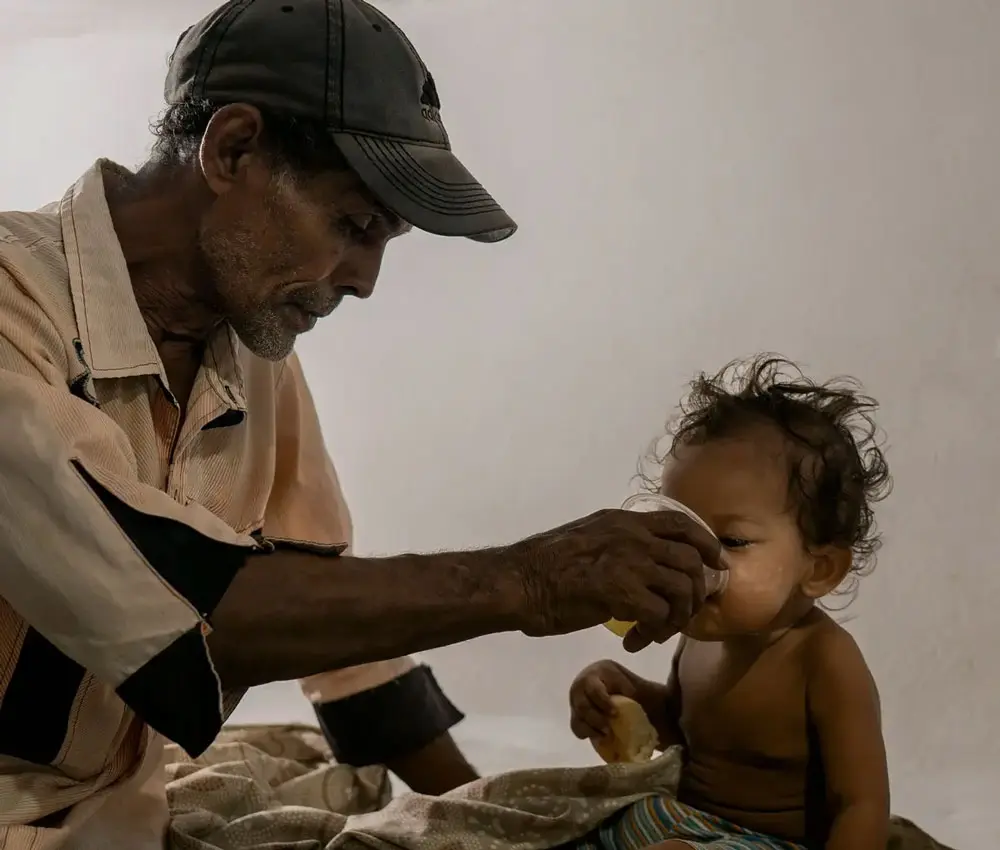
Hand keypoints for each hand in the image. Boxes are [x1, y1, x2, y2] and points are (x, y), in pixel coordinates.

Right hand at [513, 507, 722, 648]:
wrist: (517, 582)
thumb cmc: (544, 566)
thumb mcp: (589, 540)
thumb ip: (619, 545)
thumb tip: (643, 563)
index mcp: (624, 521)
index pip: (681, 523)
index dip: (706, 544)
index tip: (715, 565)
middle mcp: (632, 536)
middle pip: (690, 561)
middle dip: (694, 594)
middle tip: (678, 618)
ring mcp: (628, 561)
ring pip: (682, 590)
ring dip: (675, 619)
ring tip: (653, 634)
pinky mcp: (620, 591)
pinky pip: (660, 616)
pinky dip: (654, 634)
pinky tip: (632, 641)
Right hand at [569, 659, 637, 739]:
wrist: (611, 685)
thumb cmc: (620, 683)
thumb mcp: (625, 681)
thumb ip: (627, 690)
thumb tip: (630, 702)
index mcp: (593, 675)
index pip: (593, 690)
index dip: (603, 703)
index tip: (615, 713)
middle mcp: (579, 687)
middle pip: (582, 706)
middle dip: (596, 719)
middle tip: (609, 729)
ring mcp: (575, 701)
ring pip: (577, 718)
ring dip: (592, 729)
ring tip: (606, 735)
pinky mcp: (575, 714)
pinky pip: (575, 727)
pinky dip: (586, 733)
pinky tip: (599, 736)